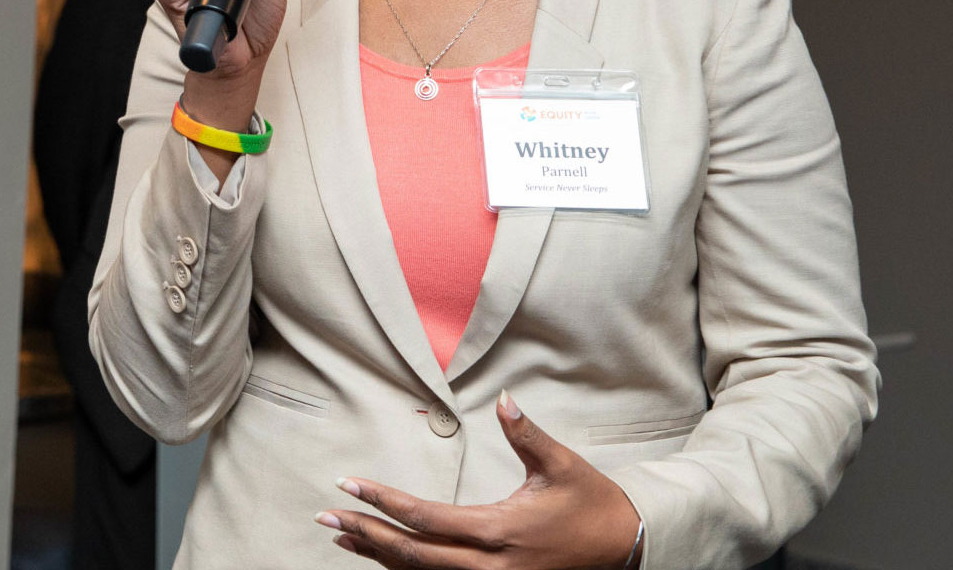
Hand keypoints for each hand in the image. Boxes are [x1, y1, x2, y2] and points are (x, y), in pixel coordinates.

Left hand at [318, 392, 642, 569]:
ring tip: (341, 538)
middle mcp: (490, 565)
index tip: (349, 486)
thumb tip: (505, 399)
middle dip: (365, 535)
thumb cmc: (592, 504)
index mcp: (500, 530)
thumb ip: (527, 435)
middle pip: (413, 555)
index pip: (426, 519)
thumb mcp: (562, 465)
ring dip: (379, 557)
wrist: (627, 549)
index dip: (383, 504)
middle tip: (325, 517)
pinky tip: (382, 560)